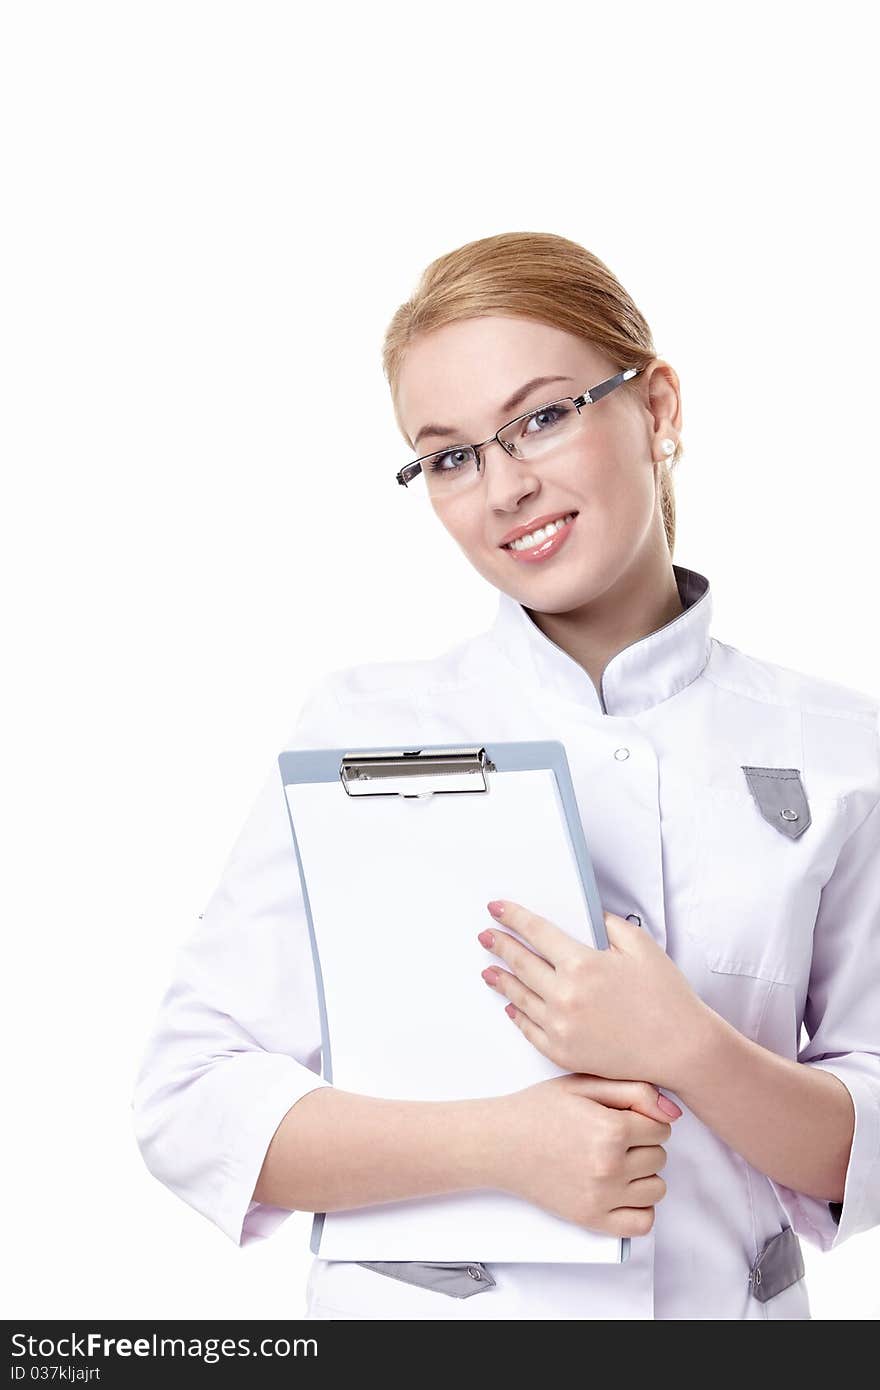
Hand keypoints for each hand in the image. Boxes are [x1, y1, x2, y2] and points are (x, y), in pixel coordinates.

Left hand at [478, 899, 709, 1090]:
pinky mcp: (564, 1052)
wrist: (680, 1048)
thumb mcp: (640, 946)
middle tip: (486, 935)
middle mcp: (565, 995)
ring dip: (501, 979)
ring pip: (520, 996)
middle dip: (500, 945)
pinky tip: (512, 1005)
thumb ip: (609, 925)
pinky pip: (530, 1029)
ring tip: (488, 970)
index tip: (497, 909)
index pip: (536, 932)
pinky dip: (517, 1014)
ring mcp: (561, 1027)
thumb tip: (588, 915)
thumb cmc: (665, 998)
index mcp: (582, 964)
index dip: (513, 917)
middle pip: (521, 963)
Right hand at [492, 1073, 674, 1237]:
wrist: (499, 1143)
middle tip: (613, 1137)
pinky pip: (642, 1223)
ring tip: (615, 1162)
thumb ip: (633, 1091)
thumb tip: (673, 1113)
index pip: (662, 1129)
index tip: (624, 1118)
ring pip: (656, 1189)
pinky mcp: (591, 1220)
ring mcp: (601, 1197)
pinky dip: (638, 1208)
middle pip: (659, 1158)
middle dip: (642, 1145)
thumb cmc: (538, 1110)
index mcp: (611, 1129)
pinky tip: (619, 1190)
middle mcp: (610, 1167)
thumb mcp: (584, 1084)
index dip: (645, 1120)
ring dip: (643, 1175)